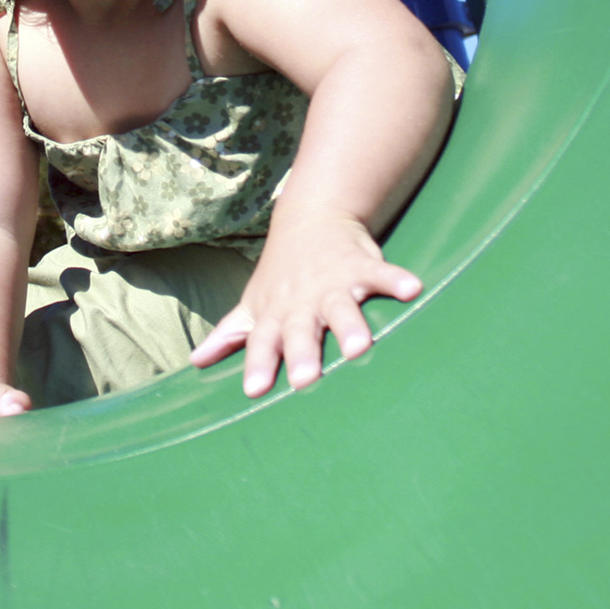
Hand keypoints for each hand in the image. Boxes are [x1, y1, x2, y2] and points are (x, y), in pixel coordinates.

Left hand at [188, 217, 420, 396]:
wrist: (310, 218)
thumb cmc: (280, 274)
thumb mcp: (254, 303)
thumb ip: (230, 335)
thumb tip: (196, 363)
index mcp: (275, 314)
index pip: (262, 342)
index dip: (258, 364)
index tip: (254, 390)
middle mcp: (301, 301)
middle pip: (299, 330)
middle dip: (301, 353)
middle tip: (304, 380)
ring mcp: (331, 283)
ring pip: (340, 307)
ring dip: (349, 326)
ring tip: (358, 348)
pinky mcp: (360, 266)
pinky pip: (380, 274)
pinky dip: (395, 280)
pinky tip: (413, 290)